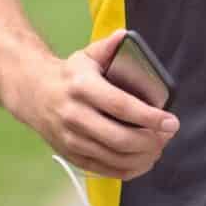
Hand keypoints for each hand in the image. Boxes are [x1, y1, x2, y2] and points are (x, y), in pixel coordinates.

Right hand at [25, 29, 180, 178]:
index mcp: (82, 88)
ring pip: (114, 158)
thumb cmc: (69, 75)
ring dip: (143, 157)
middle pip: (120, 138)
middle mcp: (75, 116)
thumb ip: (108, 47)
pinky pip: (104, 169)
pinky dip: (128, 170)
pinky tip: (143, 161)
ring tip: (159, 147)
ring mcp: (71, 139)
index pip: (122, 106)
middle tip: (167, 135)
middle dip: (150, 141)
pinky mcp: (71, 155)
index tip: (171, 121)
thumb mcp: (86, 56)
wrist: (34, 94)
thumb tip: (125, 36)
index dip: (150, 117)